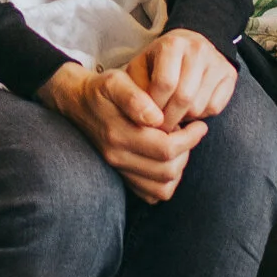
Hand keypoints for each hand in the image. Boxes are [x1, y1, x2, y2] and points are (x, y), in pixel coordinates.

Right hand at [38, 62, 207, 204]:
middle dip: (187, 152)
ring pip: (162, 188)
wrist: (77, 102)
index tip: (200, 124)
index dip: (190, 138)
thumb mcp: (115, 81)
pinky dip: (165, 183)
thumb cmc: (101, 89)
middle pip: (167, 171)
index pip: (166, 148)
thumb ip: (135, 97)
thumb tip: (157, 118)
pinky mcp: (121, 176)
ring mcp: (118, 170)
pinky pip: (151, 194)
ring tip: (180, 146)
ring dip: (178, 169)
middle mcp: (118, 157)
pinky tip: (167, 160)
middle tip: (190, 133)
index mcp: (119, 134)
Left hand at [124, 29, 235, 130]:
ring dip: (184, 117)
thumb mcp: (140, 67)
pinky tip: (191, 108)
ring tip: (174, 114)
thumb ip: (136, 88)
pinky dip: (201, 115)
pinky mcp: (230, 74)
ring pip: (199, 106)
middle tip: (161, 125)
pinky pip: (215, 107)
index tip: (149, 117)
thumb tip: (146, 116)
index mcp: (173, 44)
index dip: (155, 107)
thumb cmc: (159, 60)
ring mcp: (217, 61)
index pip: (164, 84)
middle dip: (170, 118)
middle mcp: (198, 49)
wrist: (190, 43)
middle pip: (184, 97)